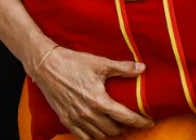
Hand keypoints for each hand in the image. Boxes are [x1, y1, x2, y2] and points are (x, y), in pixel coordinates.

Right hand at [26, 46, 152, 138]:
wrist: (46, 66)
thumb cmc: (73, 62)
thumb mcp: (100, 63)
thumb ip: (123, 68)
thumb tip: (142, 68)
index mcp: (99, 100)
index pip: (125, 118)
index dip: (140, 122)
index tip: (149, 122)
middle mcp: (88, 114)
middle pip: (114, 130)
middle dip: (126, 128)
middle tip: (133, 122)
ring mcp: (76, 119)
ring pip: (99, 136)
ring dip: (111, 133)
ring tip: (118, 126)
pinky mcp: (66, 120)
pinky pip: (84, 137)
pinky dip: (94, 137)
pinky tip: (99, 131)